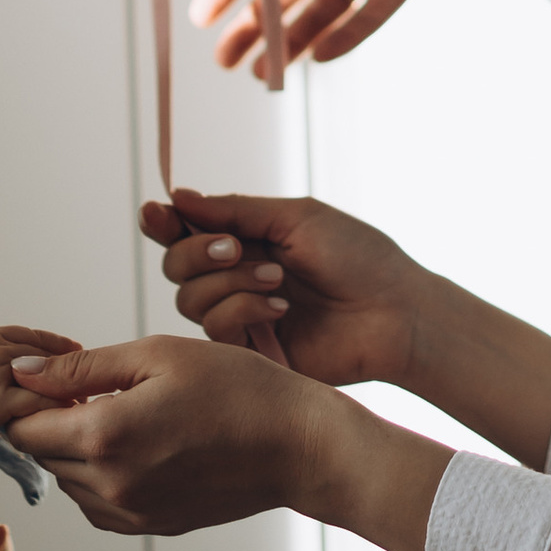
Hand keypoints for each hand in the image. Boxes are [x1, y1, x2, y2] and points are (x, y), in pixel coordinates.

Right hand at [0, 323, 82, 444]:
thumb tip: (14, 368)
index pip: (35, 336)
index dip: (60, 346)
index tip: (78, 353)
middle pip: (48, 356)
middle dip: (71, 370)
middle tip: (92, 384)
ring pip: (47, 378)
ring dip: (69, 391)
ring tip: (86, 404)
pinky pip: (37, 404)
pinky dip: (55, 410)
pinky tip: (67, 419)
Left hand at [8, 335, 451, 550]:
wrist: (299, 446)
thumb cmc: (238, 388)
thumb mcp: (158, 355)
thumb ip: (81, 367)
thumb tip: (20, 372)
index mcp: (105, 436)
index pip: (24, 426)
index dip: (36, 397)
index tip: (69, 378)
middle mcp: (110, 485)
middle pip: (42, 455)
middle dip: (57, 422)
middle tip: (105, 392)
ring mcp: (132, 513)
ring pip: (69, 482)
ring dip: (81, 450)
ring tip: (132, 417)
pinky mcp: (153, 526)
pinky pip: (99, 505)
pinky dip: (105, 477)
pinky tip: (144, 447)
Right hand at [141, 188, 427, 387]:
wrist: (395, 311)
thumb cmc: (359, 258)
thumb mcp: (296, 218)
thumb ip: (235, 211)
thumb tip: (177, 197)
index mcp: (247, 240)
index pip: (185, 231)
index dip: (162, 223)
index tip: (155, 214)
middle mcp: (236, 278)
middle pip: (175, 266)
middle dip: (197, 251)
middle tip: (235, 247)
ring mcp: (242, 316)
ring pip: (189, 299)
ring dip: (230, 281)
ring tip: (278, 278)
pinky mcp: (251, 352)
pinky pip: (216, 329)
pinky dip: (244, 309)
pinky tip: (282, 308)